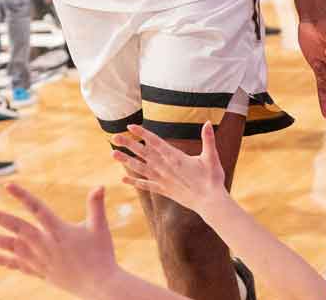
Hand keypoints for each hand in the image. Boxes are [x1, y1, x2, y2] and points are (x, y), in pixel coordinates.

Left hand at [0, 184, 122, 293]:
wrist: (98, 285)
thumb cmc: (101, 255)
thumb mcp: (99, 227)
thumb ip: (96, 205)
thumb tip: (101, 185)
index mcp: (58, 230)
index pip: (36, 208)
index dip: (22, 196)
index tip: (7, 186)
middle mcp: (45, 245)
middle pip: (17, 228)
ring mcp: (40, 260)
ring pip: (12, 247)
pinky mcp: (40, 272)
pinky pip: (18, 265)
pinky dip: (4, 260)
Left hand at [112, 122, 227, 216]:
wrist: (209, 202)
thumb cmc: (212, 178)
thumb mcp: (211, 157)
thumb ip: (208, 139)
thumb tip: (207, 122)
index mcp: (176, 157)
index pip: (155, 142)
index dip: (142, 133)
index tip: (130, 126)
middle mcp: (165, 168)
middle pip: (143, 153)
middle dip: (128, 144)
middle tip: (114, 137)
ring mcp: (163, 179)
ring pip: (140, 168)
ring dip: (126, 160)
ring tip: (113, 154)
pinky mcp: (163, 190)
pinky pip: (146, 185)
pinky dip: (134, 181)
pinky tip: (123, 179)